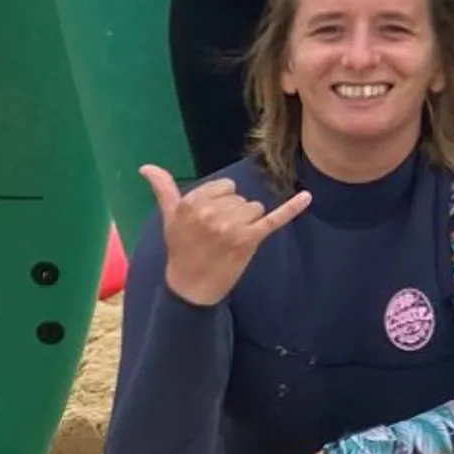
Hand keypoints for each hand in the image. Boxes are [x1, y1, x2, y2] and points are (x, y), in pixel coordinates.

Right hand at [142, 163, 311, 310]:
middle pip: (240, 198)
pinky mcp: (249, 239)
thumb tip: (145, 166)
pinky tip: (307, 197)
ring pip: (254, 207)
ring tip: (230, 241)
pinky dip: (292, 208)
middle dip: (233, 214)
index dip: (221, 203)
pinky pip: (274, 218)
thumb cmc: (181, 250)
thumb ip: (163, 189)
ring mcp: (231, 226)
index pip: (225, 187)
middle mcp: (211, 211)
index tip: (209, 222)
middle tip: (218, 236)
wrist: (191, 287)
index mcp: (192, 202)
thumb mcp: (169, 218)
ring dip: (248, 222)